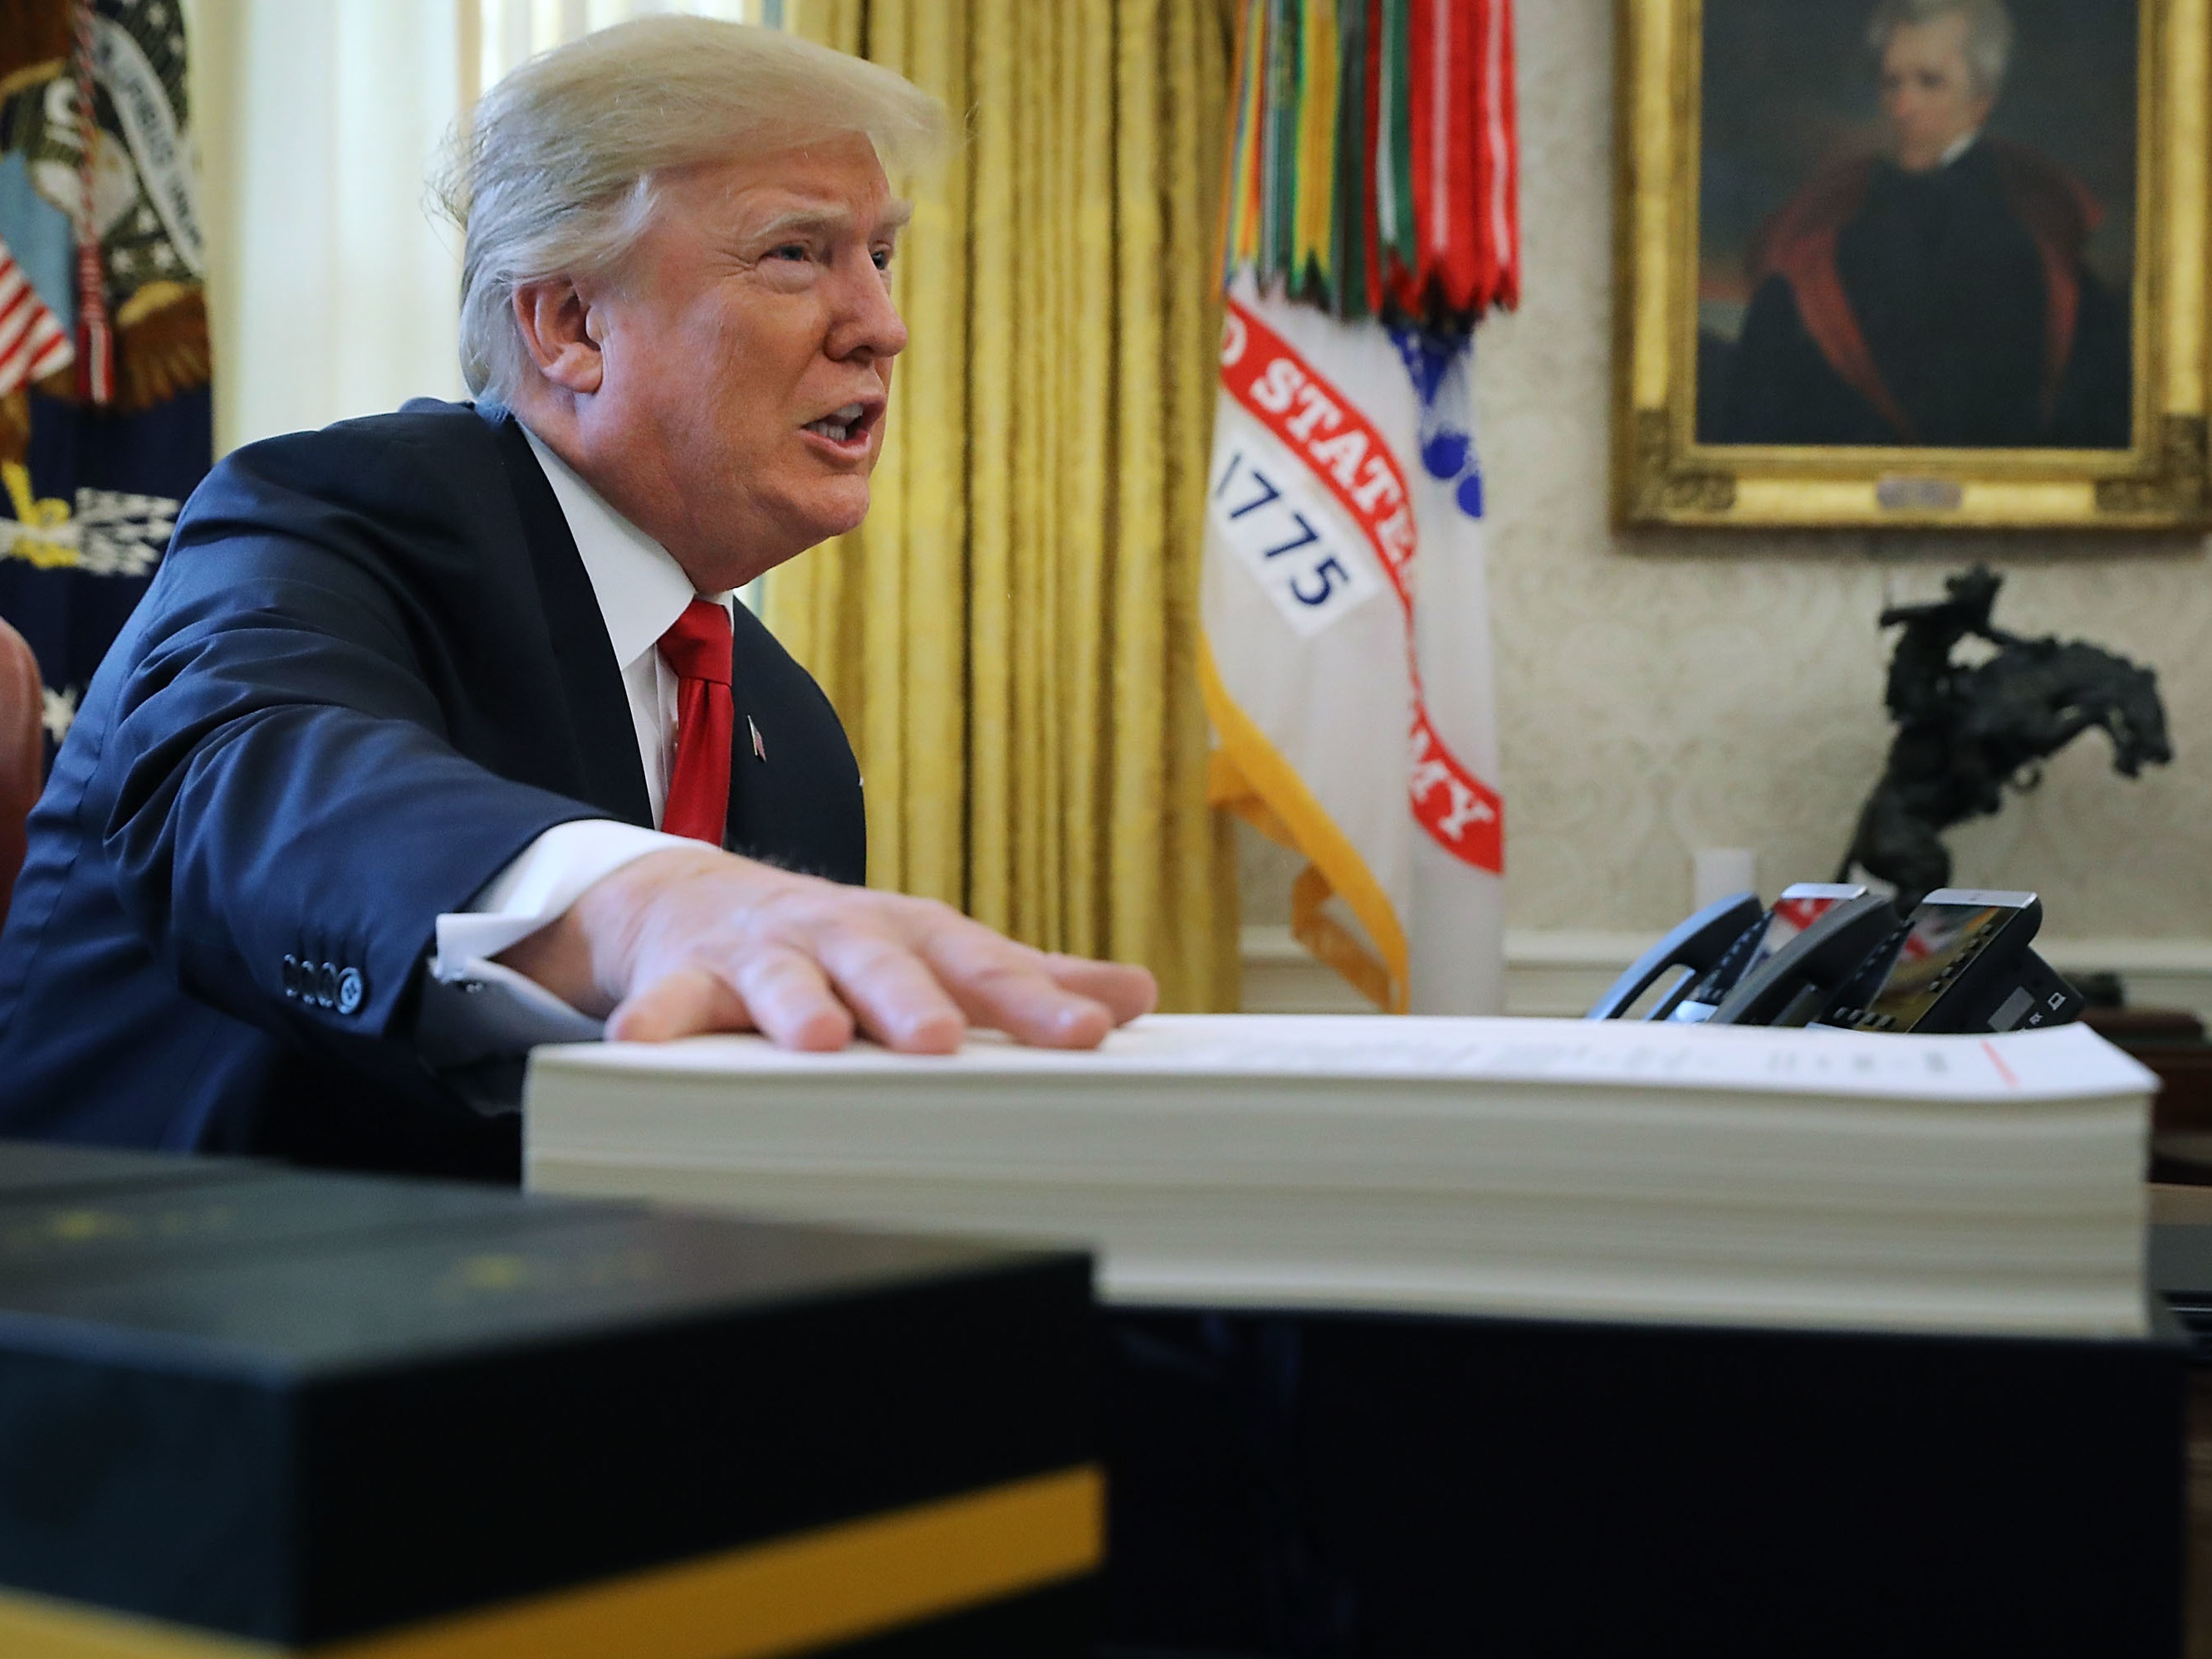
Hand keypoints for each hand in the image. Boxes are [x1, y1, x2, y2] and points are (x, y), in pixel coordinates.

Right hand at [496, 847, 1156, 1051]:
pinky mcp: (689, 976)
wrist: (698, 900)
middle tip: (939, 1038)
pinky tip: (642, 1048)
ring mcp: (764, 954)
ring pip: (781, 978)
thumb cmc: (840, 943)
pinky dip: (656, 1021)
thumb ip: (1026, 980)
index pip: (982, 966)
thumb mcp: (932, 953)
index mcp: (912, 936)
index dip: (1035, 1001)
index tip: (1087, 1034)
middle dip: (909, 999)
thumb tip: (1135, 995)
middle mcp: (842, 936)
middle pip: (882, 963)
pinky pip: (669, 1002)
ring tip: (816, 1040)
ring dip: (797, 1005)